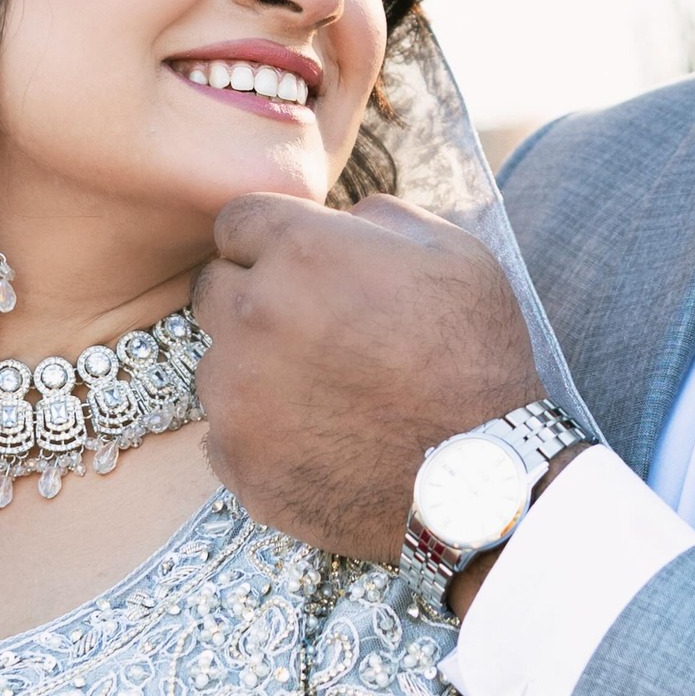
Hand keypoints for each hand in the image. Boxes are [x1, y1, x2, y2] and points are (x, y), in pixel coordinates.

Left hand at [194, 193, 535, 562]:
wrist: (480, 479)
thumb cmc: (476, 358)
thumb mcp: (454, 254)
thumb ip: (379, 217)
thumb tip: (339, 216)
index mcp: (301, 251)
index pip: (236, 222)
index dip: (269, 242)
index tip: (297, 269)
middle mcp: (253, 314)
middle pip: (213, 289)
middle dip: (254, 301)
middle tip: (314, 333)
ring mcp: (237, 393)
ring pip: (217, 364)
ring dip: (254, 371)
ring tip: (324, 396)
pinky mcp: (236, 459)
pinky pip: (223, 432)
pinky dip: (260, 433)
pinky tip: (316, 440)